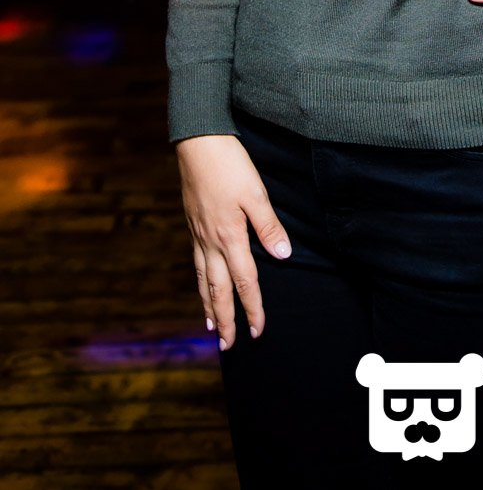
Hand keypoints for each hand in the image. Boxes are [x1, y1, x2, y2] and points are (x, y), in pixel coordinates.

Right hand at [174, 134, 293, 351]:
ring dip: (208, 306)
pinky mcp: (192, 224)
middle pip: (218, 290)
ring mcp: (198, 234)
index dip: (253, 308)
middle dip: (225, 320)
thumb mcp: (256, 193)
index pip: (245, 282)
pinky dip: (198, 283)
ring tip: (211, 328)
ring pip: (202, 280)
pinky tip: (200, 285)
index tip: (258, 330)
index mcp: (230, 237)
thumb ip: (269, 227)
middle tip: (229, 346)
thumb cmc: (230, 165)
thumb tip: (283, 256)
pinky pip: (195, 264)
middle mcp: (211, 242)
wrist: (197, 143)